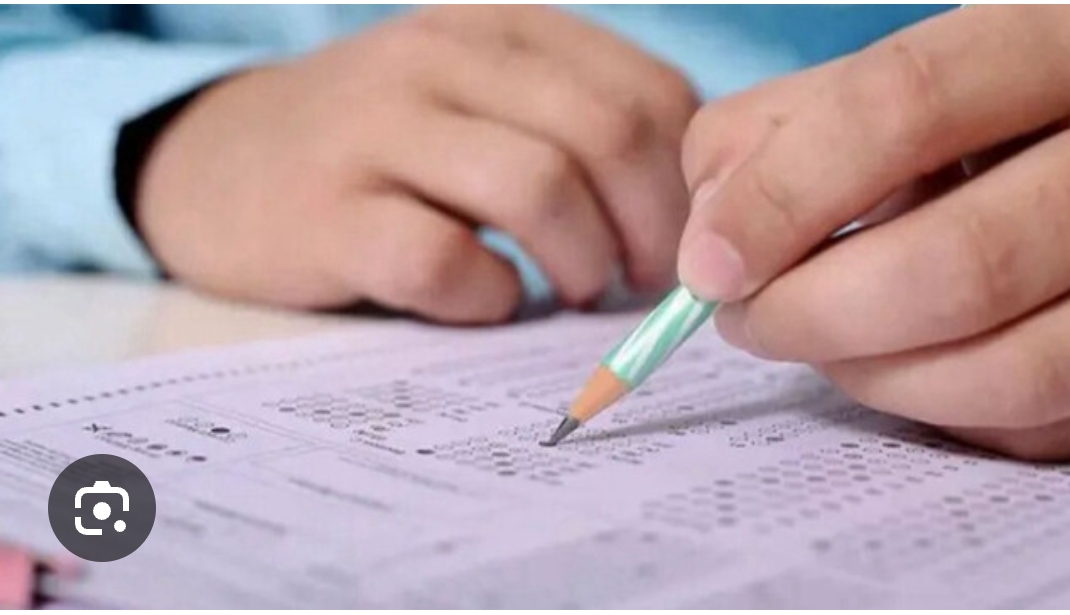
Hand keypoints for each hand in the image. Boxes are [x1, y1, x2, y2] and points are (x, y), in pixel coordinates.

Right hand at [138, 6, 696, 322]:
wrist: (219, 165)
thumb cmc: (379, 148)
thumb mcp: (477, 102)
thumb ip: (569, 127)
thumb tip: (682, 216)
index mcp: (499, 28)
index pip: (646, 90)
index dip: (683, 183)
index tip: (679, 243)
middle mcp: (441, 58)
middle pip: (605, 134)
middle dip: (650, 230)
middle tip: (638, 283)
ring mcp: (377, 130)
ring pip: (536, 188)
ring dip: (580, 262)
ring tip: (572, 292)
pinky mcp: (327, 214)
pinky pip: (444, 260)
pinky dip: (488, 298)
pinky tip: (484, 301)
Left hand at [678, 5, 1069, 459]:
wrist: (1069, 163)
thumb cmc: (962, 126)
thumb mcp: (880, 90)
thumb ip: (777, 130)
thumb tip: (710, 228)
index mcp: (1046, 45)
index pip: (905, 106)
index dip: (785, 195)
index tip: (708, 267)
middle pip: (959, 262)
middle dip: (814, 313)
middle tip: (747, 321)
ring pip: (1008, 369)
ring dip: (870, 377)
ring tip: (818, 345)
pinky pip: (1027, 421)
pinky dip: (935, 409)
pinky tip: (896, 363)